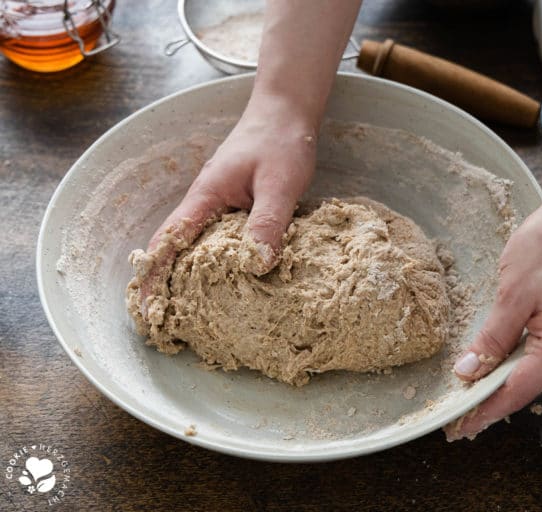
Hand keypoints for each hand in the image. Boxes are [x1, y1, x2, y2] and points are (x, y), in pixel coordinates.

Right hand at [136, 91, 317, 313]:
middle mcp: (208, 204)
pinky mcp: (240, 207)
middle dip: (170, 285)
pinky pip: (226, 240)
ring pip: (203, 247)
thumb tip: (257, 266)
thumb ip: (268, 221)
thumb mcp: (279, 184)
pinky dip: (225, 262)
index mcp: (206, 197)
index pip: (169, 241)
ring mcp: (223, 205)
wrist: (288, 111)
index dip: (155, 277)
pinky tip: (238, 282)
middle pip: (179, 249)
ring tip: (201, 316)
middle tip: (172, 325)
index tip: (148, 310)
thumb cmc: (281, 141)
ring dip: (198, 277)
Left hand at [444, 194, 541, 440]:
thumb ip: (492, 338)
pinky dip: (522, 357)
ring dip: (507, 377)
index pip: (517, 392)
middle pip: (529, 384)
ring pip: (537, 366)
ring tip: (475, 389)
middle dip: (494, 399)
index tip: (461, 429)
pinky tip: (502, 358)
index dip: (486, 411)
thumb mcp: (512, 294)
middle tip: (461, 414)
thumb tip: (470, 372)